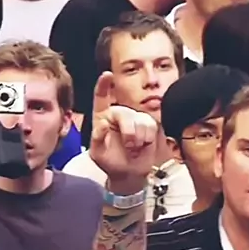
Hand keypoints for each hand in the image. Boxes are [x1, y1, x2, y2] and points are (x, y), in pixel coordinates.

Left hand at [89, 72, 156, 191]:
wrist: (128, 173)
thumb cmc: (110, 162)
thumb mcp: (97, 153)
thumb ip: (97, 138)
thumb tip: (102, 124)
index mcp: (102, 117)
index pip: (101, 97)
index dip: (103, 85)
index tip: (107, 75)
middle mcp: (119, 114)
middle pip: (124, 112)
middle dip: (128, 131)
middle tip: (129, 146)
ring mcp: (135, 118)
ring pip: (140, 120)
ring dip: (138, 137)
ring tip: (134, 148)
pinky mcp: (149, 124)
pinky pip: (151, 125)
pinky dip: (147, 138)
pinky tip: (143, 145)